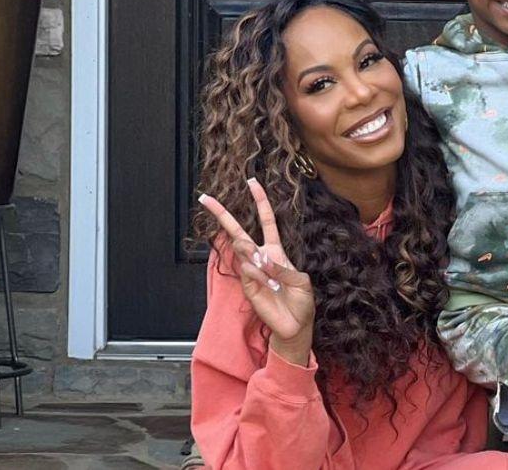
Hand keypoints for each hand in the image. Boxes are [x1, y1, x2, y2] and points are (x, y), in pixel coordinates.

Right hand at [199, 179, 315, 364]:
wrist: (296, 325)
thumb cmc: (300, 301)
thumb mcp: (301, 281)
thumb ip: (283, 269)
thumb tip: (262, 260)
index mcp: (276, 252)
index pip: (266, 222)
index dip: (260, 203)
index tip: (253, 183)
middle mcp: (261, 259)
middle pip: (239, 232)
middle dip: (224, 215)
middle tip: (206, 198)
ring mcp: (252, 272)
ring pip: (244, 251)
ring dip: (255, 256)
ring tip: (269, 272)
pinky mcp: (248, 286)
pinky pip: (249, 272)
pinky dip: (260, 275)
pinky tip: (269, 284)